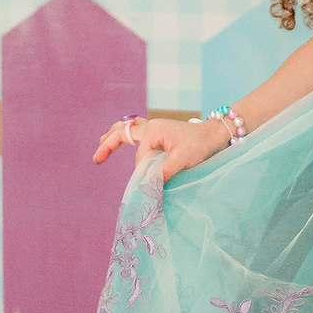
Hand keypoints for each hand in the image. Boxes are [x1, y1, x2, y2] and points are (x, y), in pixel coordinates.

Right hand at [93, 117, 229, 179]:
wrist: (216, 135)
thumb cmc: (201, 145)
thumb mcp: (183, 160)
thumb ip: (164, 172)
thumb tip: (148, 186)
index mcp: (154, 130)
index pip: (140, 155)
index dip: (143, 170)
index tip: (150, 182)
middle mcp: (152, 126)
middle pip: (124, 133)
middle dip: (108, 145)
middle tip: (96, 160)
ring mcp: (156, 128)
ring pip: (129, 128)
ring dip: (115, 135)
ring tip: (102, 142)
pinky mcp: (161, 132)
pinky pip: (138, 130)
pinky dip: (128, 133)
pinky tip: (124, 136)